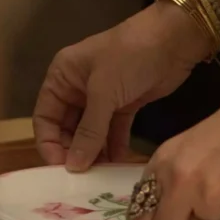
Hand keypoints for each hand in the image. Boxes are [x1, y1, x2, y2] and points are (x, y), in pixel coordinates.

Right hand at [33, 0, 211, 170]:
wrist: (174, 40)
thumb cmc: (130, 56)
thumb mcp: (104, 92)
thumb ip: (89, 130)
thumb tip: (73, 166)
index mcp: (62, 77)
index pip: (45, 117)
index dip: (49, 144)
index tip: (59, 169)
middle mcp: (77, 88)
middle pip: (67, 129)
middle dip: (73, 152)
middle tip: (81, 179)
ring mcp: (102, 98)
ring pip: (91, 133)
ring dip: (94, 153)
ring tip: (99, 177)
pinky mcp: (125, 105)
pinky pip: (114, 132)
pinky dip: (114, 147)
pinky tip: (116, 166)